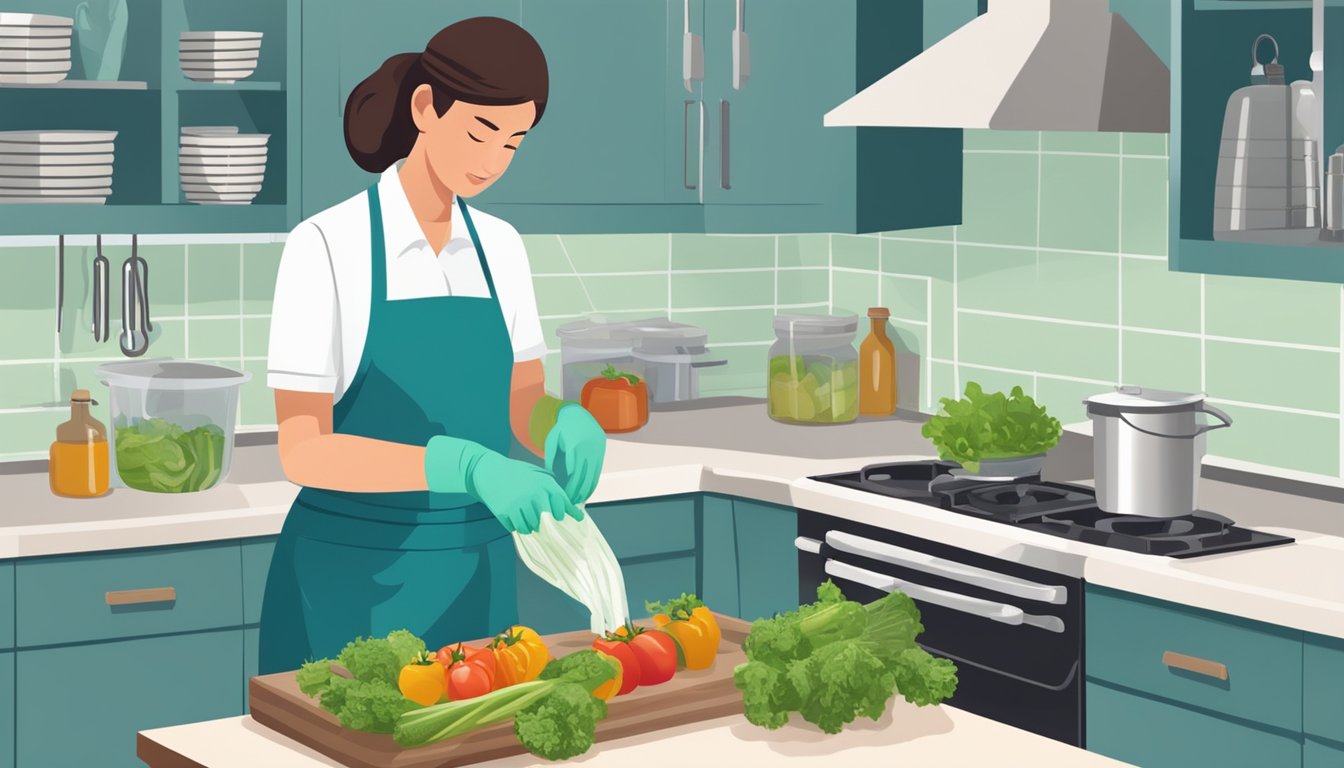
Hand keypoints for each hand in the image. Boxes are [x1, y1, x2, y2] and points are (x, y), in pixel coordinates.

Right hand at [467, 452, 582, 533]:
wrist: (489, 471)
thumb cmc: (516, 472)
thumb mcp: (537, 473)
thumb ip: (551, 486)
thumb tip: (567, 505)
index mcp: (544, 484)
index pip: (563, 504)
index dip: (571, 514)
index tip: (578, 520)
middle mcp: (535, 495)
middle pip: (551, 519)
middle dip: (552, 523)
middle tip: (548, 522)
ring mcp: (520, 505)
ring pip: (534, 527)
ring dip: (533, 526)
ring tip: (530, 519)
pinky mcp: (506, 513)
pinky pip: (519, 529)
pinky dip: (520, 527)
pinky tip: (518, 520)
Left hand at [544, 404, 606, 503]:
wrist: (578, 414)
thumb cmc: (562, 428)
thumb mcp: (552, 441)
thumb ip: (550, 460)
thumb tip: (549, 479)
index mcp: (575, 446)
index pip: (573, 472)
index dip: (569, 487)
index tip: (564, 497)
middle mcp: (588, 450)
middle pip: (583, 476)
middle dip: (577, 491)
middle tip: (570, 503)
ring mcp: (596, 451)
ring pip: (592, 476)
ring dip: (586, 490)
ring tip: (578, 500)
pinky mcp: (601, 453)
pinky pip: (597, 472)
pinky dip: (592, 483)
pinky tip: (587, 492)